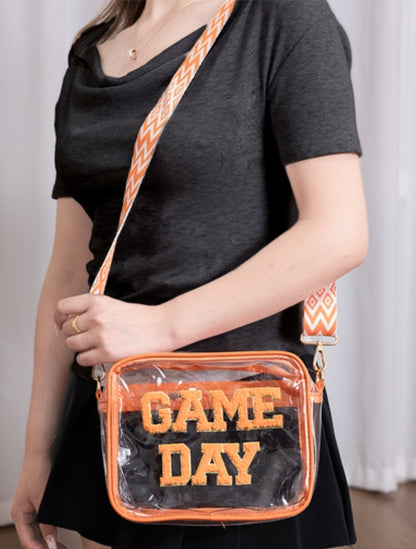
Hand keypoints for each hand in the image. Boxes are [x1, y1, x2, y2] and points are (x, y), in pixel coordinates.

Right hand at [11, 459, 67, 548]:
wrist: (42, 451)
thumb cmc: (38, 471)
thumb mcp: (43, 501)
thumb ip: (47, 522)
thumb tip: (50, 540)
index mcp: (19, 514)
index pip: (27, 540)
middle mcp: (23, 511)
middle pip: (32, 536)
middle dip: (44, 545)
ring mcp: (30, 504)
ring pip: (37, 528)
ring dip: (48, 537)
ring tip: (60, 544)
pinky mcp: (38, 497)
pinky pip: (42, 518)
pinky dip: (49, 525)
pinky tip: (58, 528)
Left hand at [56, 294, 173, 365]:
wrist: (161, 327)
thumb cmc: (137, 317)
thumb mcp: (111, 305)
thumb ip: (89, 310)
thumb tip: (66, 322)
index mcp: (96, 301)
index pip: (62, 308)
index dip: (59, 317)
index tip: (63, 323)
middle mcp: (95, 316)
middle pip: (66, 329)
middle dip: (73, 334)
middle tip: (87, 336)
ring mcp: (100, 335)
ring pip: (72, 345)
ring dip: (80, 347)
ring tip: (95, 345)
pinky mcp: (106, 353)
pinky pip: (82, 359)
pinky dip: (88, 359)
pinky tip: (100, 354)